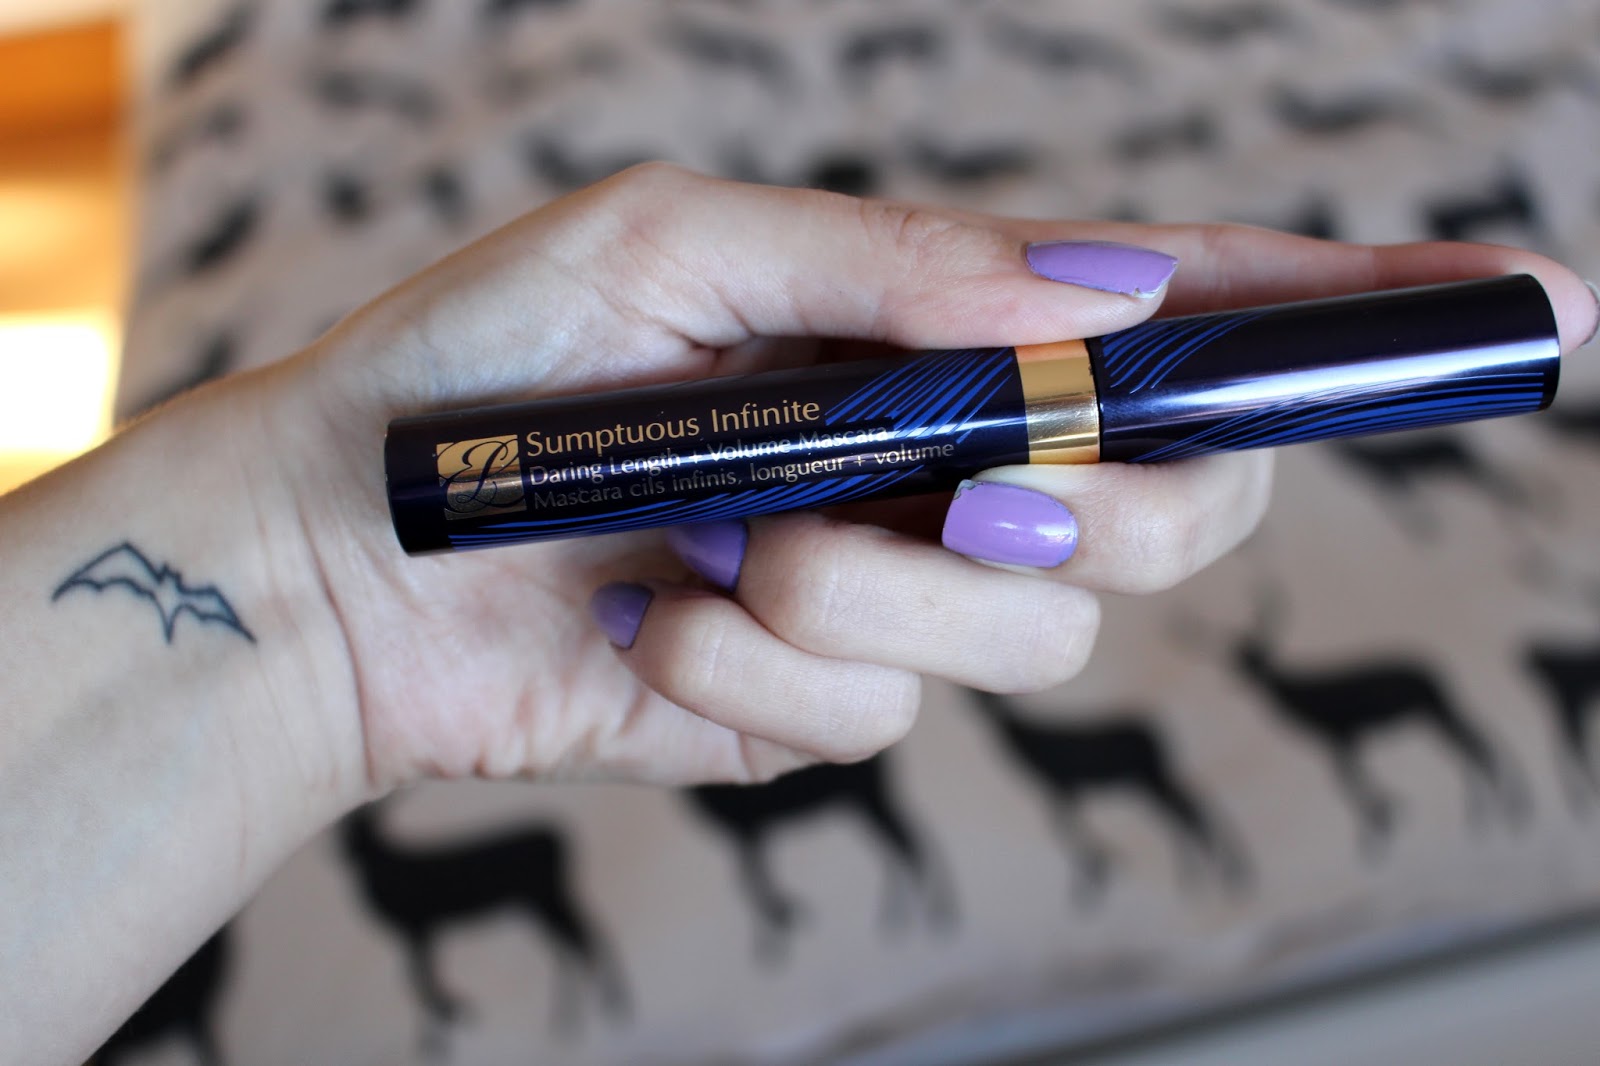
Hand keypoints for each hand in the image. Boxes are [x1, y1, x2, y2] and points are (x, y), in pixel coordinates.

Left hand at [255, 163, 1598, 790]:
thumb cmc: (488, 358)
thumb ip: (891, 263)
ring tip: (732, 553)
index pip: (1187, 313)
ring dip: (888, 594)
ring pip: (1037, 630)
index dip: (1352, 313)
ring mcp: (897, 587)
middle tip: (981, 479)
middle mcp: (951, 457)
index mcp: (941, 326)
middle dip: (1113, 502)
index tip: (1522, 298)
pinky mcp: (821, 700)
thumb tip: (1092, 294)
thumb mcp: (676, 246)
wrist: (352, 540)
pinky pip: (874, 715)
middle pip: (1176, 501)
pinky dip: (765, 671)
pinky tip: (660, 622)